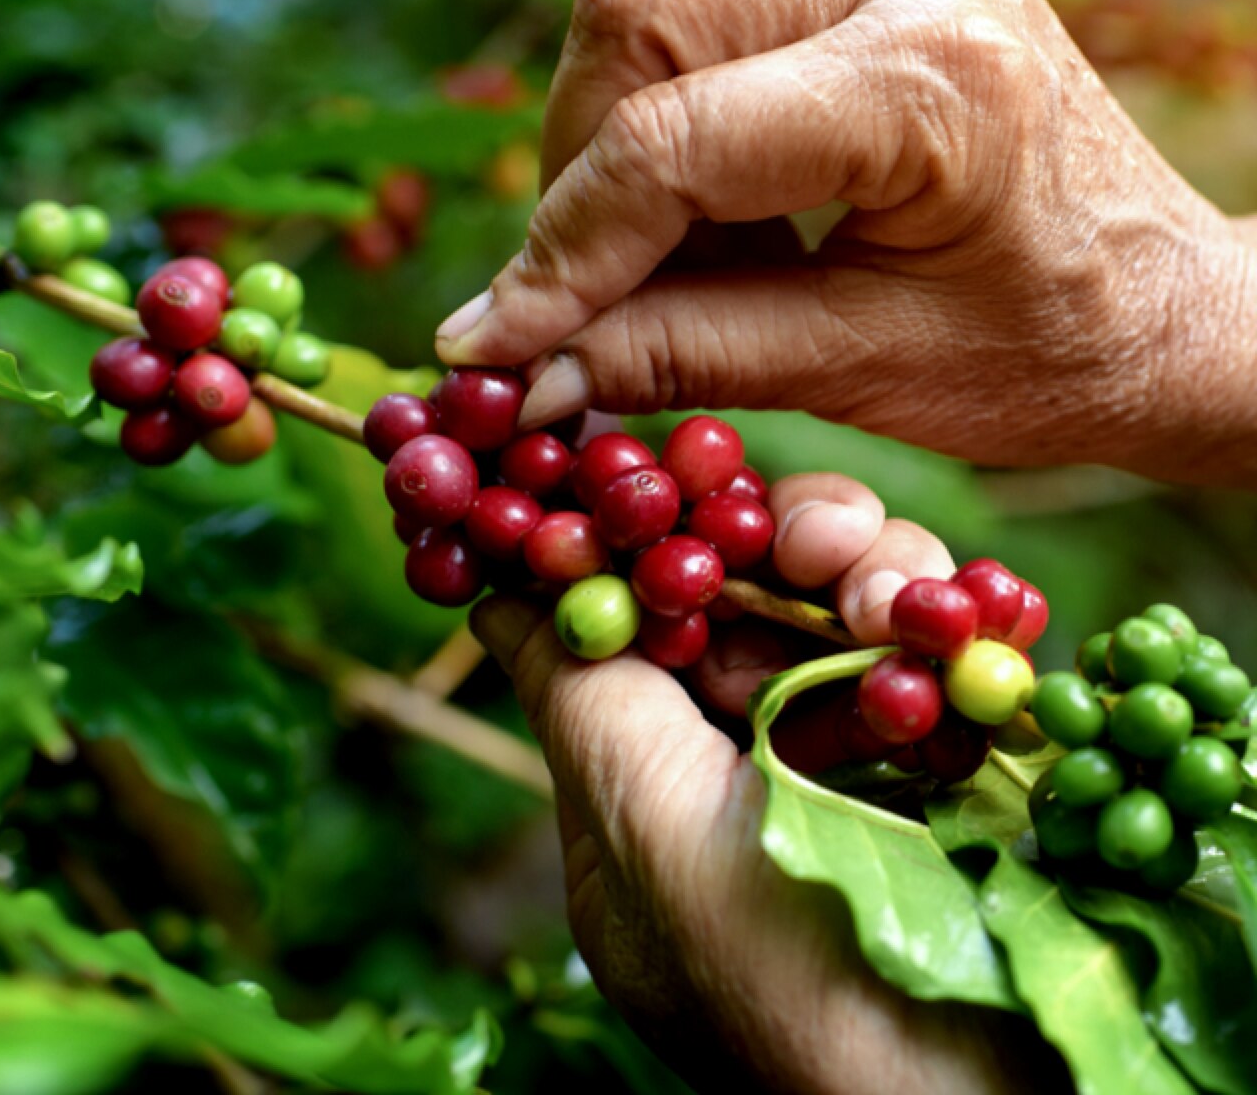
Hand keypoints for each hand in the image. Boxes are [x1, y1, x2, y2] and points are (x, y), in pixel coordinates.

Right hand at [436, 0, 1256, 485]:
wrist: (1163, 312)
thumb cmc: (1048, 358)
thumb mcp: (857, 372)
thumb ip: (676, 357)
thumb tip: (517, 372)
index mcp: (930, 78)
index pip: (672, 141)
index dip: (560, 254)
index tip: (493, 350)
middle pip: (633, 17)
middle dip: (577, 175)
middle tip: (590, 298)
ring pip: (647, 9)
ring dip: (615, 154)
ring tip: (675, 273)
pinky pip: (698, 30)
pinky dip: (666, 140)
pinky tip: (717, 230)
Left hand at [472, 473, 1067, 1092]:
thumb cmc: (794, 987)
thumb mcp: (653, 841)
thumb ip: (582, 706)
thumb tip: (494, 598)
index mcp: (648, 804)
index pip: (629, 636)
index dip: (638, 547)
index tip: (642, 468)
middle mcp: (744, 779)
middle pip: (740, 611)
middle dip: (770, 552)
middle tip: (812, 532)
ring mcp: (852, 774)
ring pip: (839, 616)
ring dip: (868, 581)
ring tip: (893, 600)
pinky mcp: (953, 770)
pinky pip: (933, 658)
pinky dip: (946, 626)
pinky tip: (961, 617)